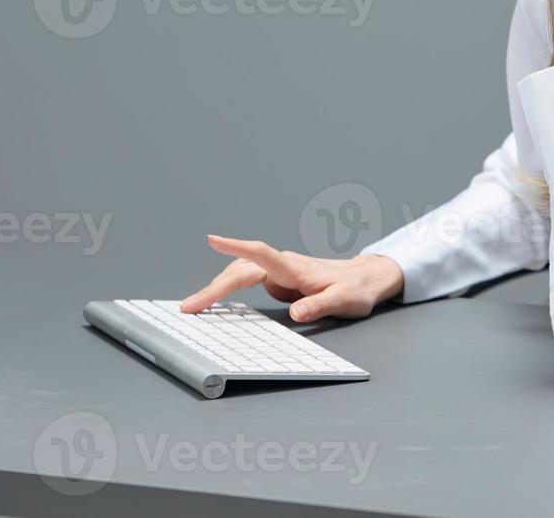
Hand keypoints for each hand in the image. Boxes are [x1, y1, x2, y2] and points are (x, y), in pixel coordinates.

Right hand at [180, 234, 404, 322]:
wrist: (364, 279)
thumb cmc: (355, 290)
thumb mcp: (342, 302)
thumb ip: (319, 306)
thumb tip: (296, 314)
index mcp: (295, 267)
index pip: (261, 253)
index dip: (236, 247)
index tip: (212, 239)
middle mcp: (282, 265)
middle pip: (240, 270)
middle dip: (213, 287)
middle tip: (190, 307)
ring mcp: (277, 272)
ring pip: (239, 274)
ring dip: (216, 288)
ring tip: (194, 306)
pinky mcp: (276, 280)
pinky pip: (245, 281)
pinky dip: (226, 289)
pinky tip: (213, 300)